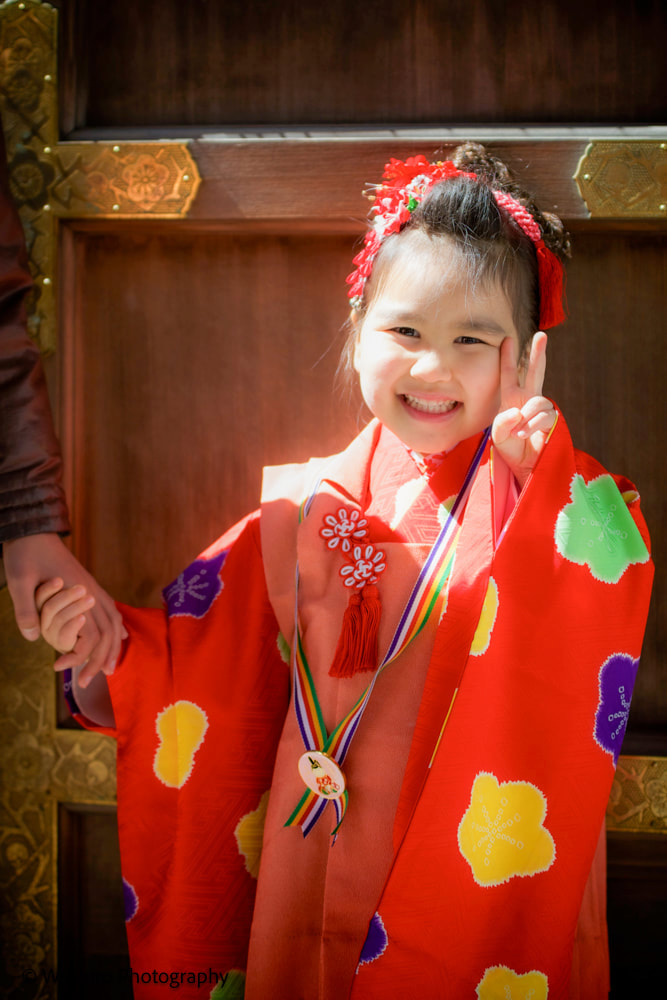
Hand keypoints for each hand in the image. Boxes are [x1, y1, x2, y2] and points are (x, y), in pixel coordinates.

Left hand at [2, 533, 123, 685]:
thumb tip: (34, 638)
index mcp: (77, 593)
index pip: (89, 634)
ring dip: (113, 648)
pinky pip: (112, 611)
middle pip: (108, 633)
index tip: (58, 667)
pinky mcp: (89, 586)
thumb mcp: (18, 581)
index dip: (78, 656)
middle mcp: (91, 592)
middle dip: (101, 660)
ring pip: (114, 622)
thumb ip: (26, 609)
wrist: (33, 530)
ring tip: (108, 669)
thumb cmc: (25, 554)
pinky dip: (117, 628)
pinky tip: (118, 638)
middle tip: (87, 682)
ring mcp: (93, 588)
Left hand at [492, 332, 555, 486]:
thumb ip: (502, 422)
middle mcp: (527, 401)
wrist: (526, 468)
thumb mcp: (498, 436)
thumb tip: (517, 411)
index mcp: (511, 400)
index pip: (509, 374)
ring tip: (519, 432)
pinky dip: (533, 424)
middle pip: (534, 372)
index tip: (508, 339)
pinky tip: (525, 433)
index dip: (508, 358)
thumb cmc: (510, 450)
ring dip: (527, 416)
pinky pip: (545, 415)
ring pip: (538, 401)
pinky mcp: (553, 421)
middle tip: (541, 335)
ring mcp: (540, 410)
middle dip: (537, 354)